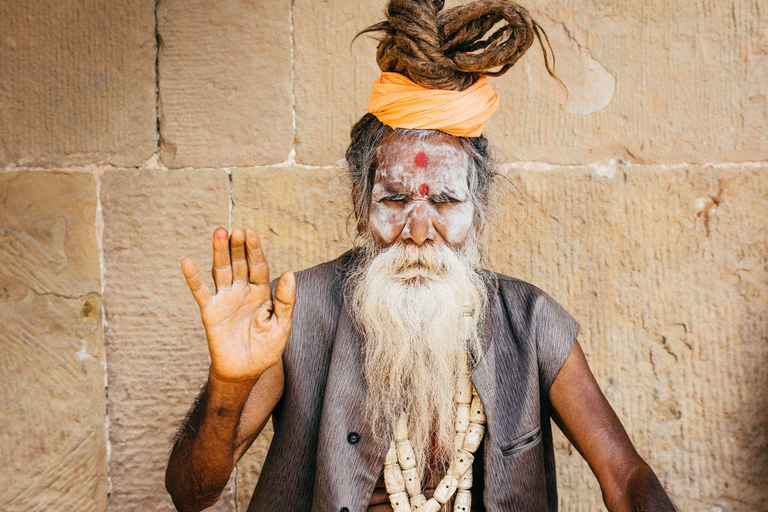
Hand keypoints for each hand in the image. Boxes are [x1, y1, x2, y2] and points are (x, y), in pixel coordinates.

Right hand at [181, 227, 295, 382]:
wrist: (244, 372)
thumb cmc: (266, 349)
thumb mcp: (282, 326)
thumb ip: (286, 300)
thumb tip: (289, 273)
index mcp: (261, 293)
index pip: (258, 266)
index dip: (254, 250)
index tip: (251, 233)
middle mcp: (242, 291)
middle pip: (239, 264)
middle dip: (238, 247)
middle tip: (236, 230)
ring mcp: (225, 299)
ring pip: (221, 271)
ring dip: (219, 253)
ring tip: (219, 233)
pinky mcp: (210, 311)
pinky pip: (200, 291)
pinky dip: (193, 277)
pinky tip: (187, 261)